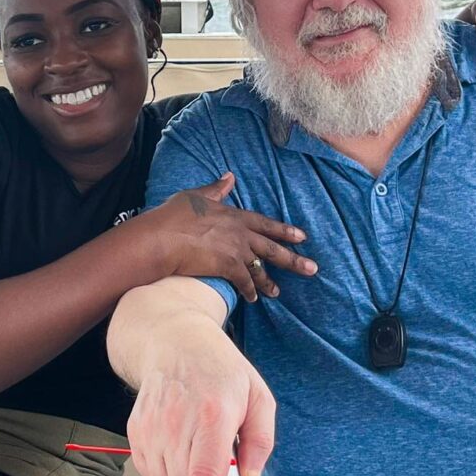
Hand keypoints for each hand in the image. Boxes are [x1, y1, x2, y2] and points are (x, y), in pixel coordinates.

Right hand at [128, 319, 272, 475]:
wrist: (173, 339)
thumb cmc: (218, 366)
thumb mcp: (257, 395)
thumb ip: (261, 441)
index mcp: (214, 414)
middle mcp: (178, 421)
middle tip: (216, 457)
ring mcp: (152, 427)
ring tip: (196, 444)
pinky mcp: (136, 431)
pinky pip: (151, 475)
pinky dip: (166, 471)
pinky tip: (178, 443)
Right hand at [142, 172, 317, 301]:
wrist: (163, 238)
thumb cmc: (175, 215)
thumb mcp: (197, 196)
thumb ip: (217, 189)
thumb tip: (230, 176)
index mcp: (234, 215)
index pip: (265, 223)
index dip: (284, 230)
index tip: (301, 236)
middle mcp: (240, 233)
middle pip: (272, 247)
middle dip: (293, 259)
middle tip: (312, 268)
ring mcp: (235, 251)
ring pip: (260, 268)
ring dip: (270, 281)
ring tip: (279, 292)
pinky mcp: (227, 267)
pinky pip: (244, 282)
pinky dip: (249, 290)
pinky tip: (253, 298)